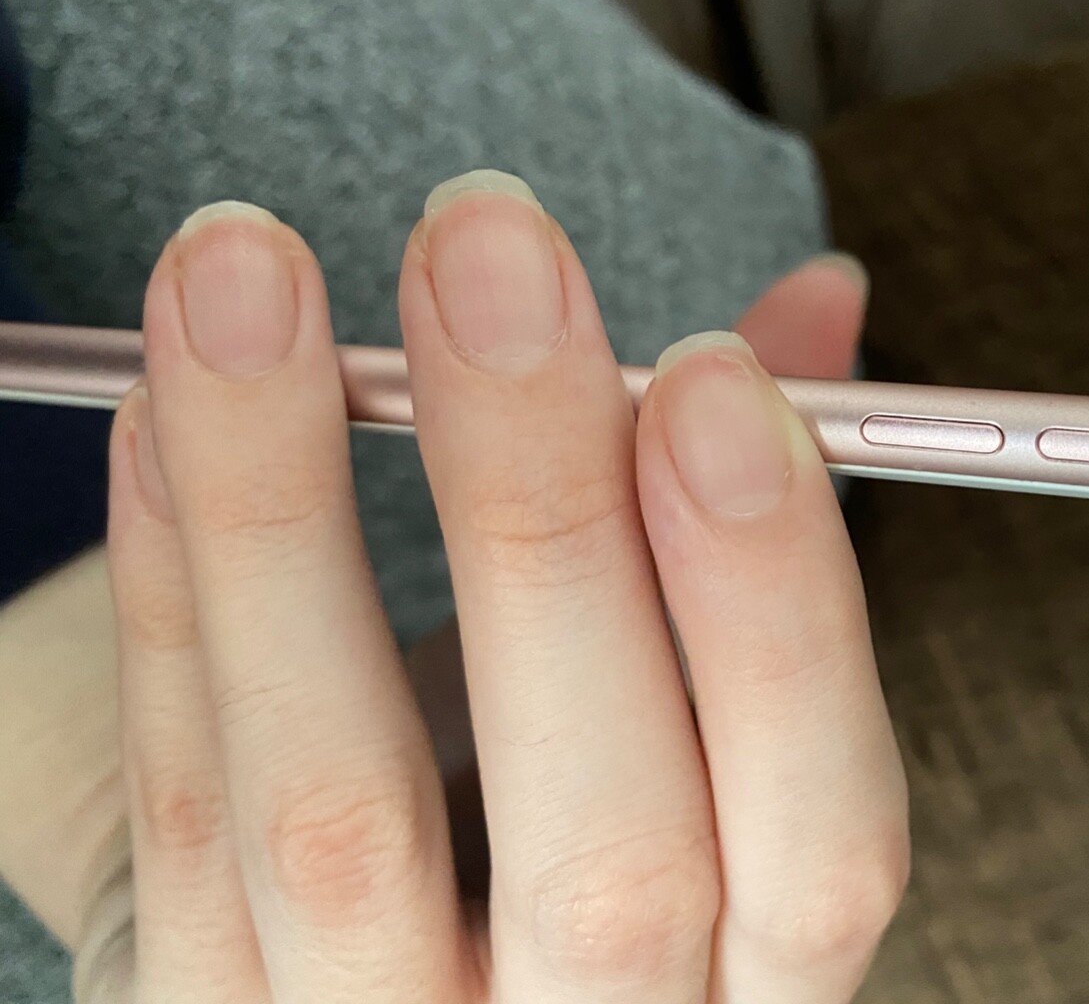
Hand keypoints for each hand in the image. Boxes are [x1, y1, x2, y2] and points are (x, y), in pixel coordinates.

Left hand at [86, 171, 908, 1001]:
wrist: (359, 978)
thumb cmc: (568, 804)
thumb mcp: (686, 707)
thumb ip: (748, 517)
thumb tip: (821, 296)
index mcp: (749, 973)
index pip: (823, 842)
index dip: (780, 618)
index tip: (711, 382)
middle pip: (606, 851)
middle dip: (548, 522)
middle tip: (488, 258)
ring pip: (337, 819)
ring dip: (286, 511)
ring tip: (247, 272)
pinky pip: (177, 810)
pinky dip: (176, 587)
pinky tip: (163, 410)